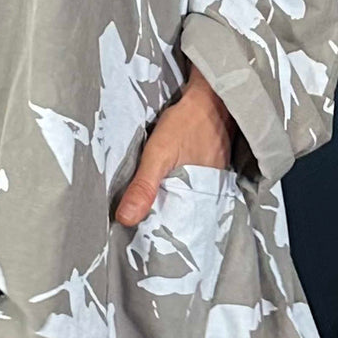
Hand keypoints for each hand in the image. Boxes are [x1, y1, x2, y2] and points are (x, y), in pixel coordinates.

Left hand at [115, 63, 236, 226]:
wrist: (211, 96)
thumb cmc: (187, 123)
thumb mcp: (159, 153)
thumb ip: (144, 186)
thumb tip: (125, 219)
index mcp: (200, 199)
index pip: (178, 229)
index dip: (159, 234)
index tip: (139, 240)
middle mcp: (209, 196)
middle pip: (181, 217)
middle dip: (162, 222)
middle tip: (137, 227)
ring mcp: (211, 184)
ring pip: (185, 203)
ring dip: (168, 207)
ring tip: (146, 212)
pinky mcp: (209, 172)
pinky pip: (191, 189)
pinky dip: (177, 191)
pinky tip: (164, 188)